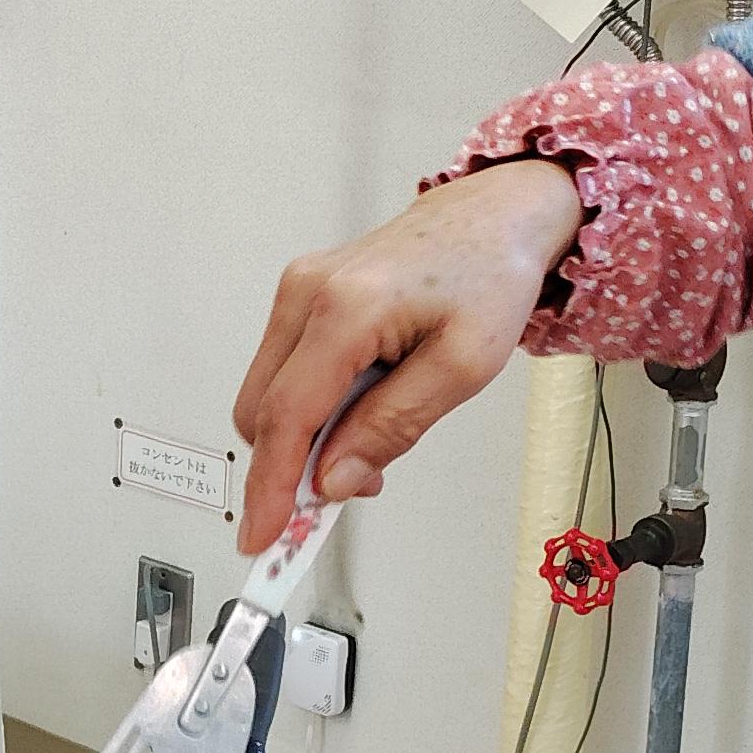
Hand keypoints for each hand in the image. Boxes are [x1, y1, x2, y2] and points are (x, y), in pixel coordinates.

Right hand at [231, 161, 583, 553]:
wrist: (491, 217)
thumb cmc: (487, 275)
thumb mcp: (463, 365)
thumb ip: (393, 426)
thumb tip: (335, 477)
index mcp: (346, 306)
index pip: (287, 415)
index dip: (270, 486)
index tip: (261, 535)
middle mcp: (306, 292)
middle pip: (262, 411)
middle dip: (293, 465)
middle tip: (351, 487)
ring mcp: (297, 291)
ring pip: (268, 396)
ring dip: (307, 436)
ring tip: (372, 432)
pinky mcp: (300, 296)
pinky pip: (284, 373)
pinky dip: (312, 407)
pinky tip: (360, 404)